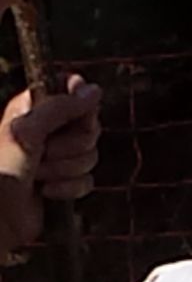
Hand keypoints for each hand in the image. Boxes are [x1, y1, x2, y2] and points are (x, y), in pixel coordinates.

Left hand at [0, 76, 100, 255]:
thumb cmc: (4, 168)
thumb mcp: (29, 129)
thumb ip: (61, 106)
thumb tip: (94, 90)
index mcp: (36, 107)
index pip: (75, 95)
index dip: (81, 109)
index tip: (77, 121)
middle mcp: (49, 129)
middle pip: (88, 130)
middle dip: (70, 148)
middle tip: (45, 154)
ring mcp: (58, 157)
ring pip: (90, 157)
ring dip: (66, 170)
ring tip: (39, 176)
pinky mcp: (65, 183)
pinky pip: (87, 181)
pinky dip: (69, 189)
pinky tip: (46, 192)